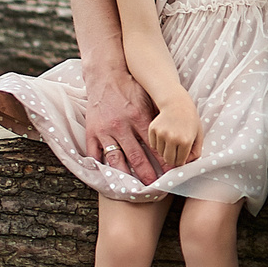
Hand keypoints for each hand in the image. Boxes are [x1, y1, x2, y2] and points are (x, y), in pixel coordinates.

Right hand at [84, 71, 161, 185]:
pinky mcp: (92, 132)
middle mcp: (121, 126)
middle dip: (147, 174)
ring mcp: (105, 130)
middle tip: (155, 188)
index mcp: (138, 117)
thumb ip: (158, 118)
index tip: (170, 174)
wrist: (106, 75)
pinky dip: (100, 168)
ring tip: (133, 190)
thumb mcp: (148, 99)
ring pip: (115, 159)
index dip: (163, 161)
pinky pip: (95, 155)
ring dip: (126, 176)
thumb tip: (175, 136)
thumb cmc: (131, 88)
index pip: (153, 145)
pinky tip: (108, 180)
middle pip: (136, 156)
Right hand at [149, 100, 204, 171]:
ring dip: (165, 150)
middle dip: (172, 158)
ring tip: (171, 139)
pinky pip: (153, 145)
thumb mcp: (198, 136)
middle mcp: (173, 138)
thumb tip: (185, 165)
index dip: (181, 161)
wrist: (177, 102)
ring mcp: (161, 134)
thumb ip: (195, 153)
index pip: (180, 162)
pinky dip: (157, 143)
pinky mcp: (152, 129)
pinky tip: (164, 134)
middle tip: (176, 151)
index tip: (182, 156)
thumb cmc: (190, 120)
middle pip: (168, 160)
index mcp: (186, 141)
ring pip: (160, 153)